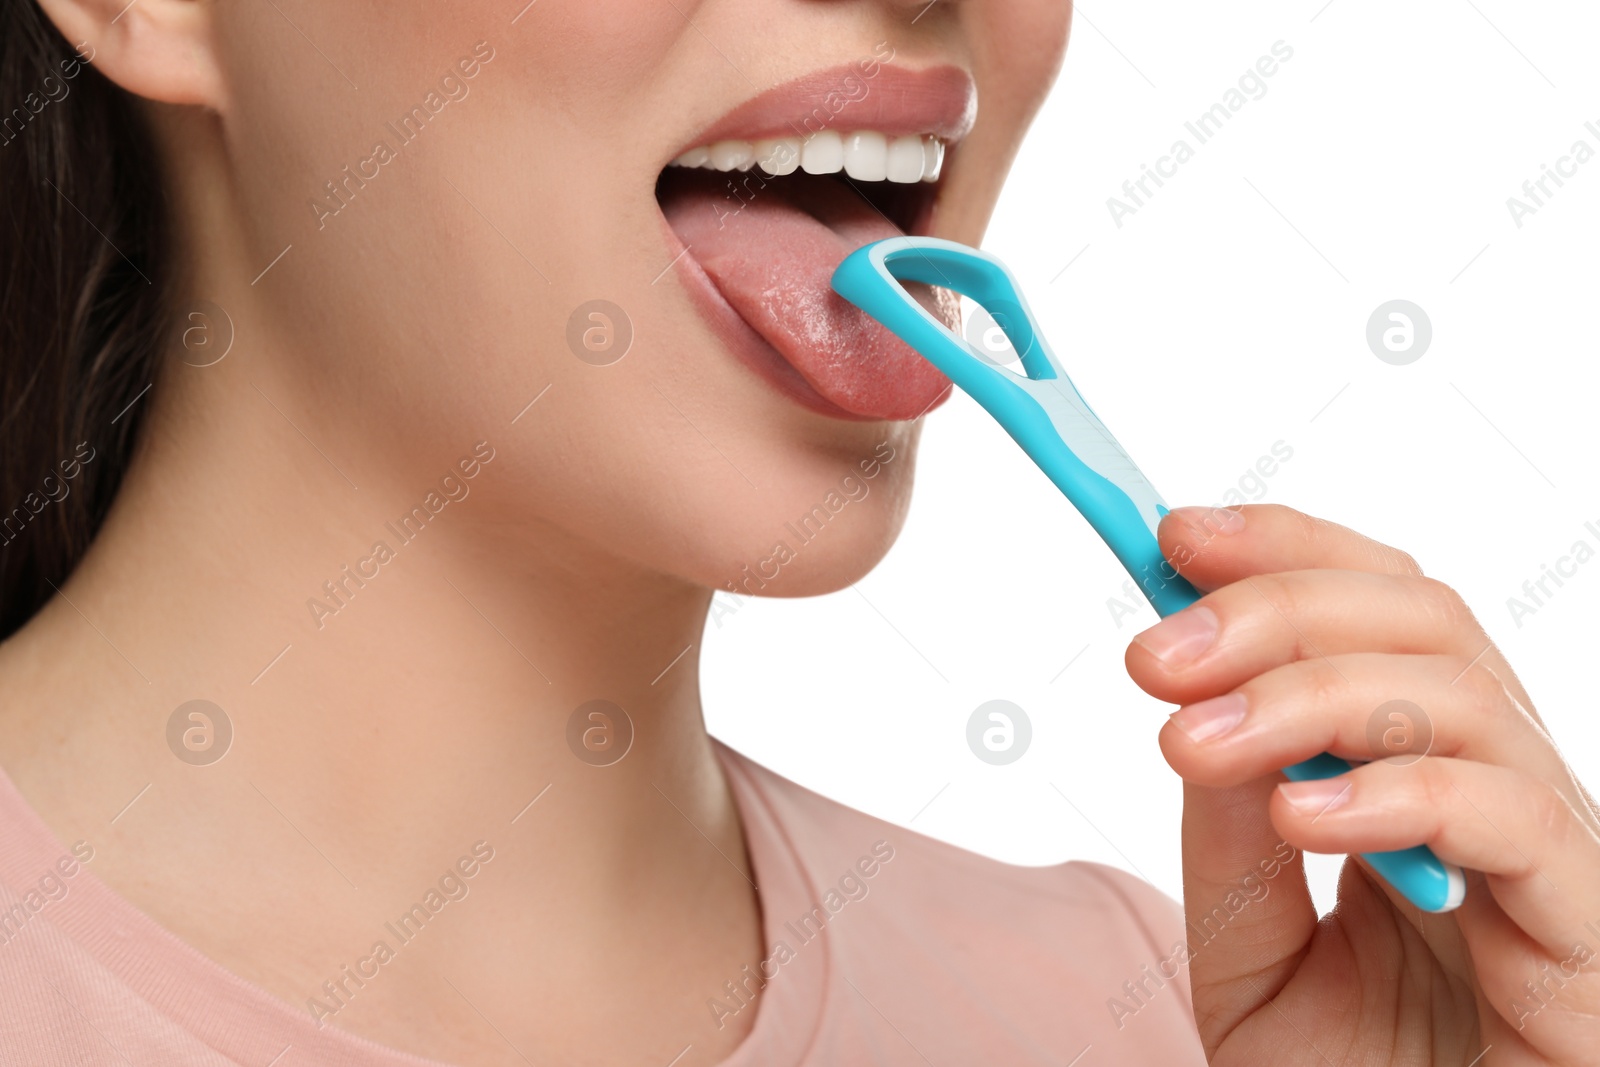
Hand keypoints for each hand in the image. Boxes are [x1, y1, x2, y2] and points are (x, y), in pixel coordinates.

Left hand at [1124, 504, 1599, 1064]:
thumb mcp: (1245, 944)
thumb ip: (1226, 834)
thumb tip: (1197, 707)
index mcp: (1419, 768)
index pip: (1377, 606)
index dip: (1285, 550)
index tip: (1173, 535)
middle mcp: (1495, 783)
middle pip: (1420, 617)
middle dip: (1275, 608)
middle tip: (1154, 654)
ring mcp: (1552, 850)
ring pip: (1461, 692)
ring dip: (1308, 693)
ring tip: (1190, 742)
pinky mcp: (1588, 927)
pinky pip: (1511, 815)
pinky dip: (1396, 792)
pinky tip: (1298, 815)